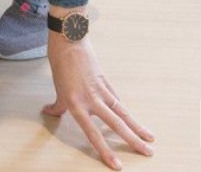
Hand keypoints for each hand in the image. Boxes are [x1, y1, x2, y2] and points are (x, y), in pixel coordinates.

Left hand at [44, 36, 154, 169]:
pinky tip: (133, 121)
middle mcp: (91, 99)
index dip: (105, 150)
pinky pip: (117, 100)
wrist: (69, 41)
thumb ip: (58, 105)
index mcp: (76, 104)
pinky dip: (124, 111)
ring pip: (123, 112)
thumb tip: (49, 112)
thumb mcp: (57, 88)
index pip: (92, 133)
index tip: (117, 164)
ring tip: (151, 138)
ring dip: (137, 126)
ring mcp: (101, 90)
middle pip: (116, 124)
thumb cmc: (61, 65)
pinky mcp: (106, 81)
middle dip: (133, 140)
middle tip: (148, 153)